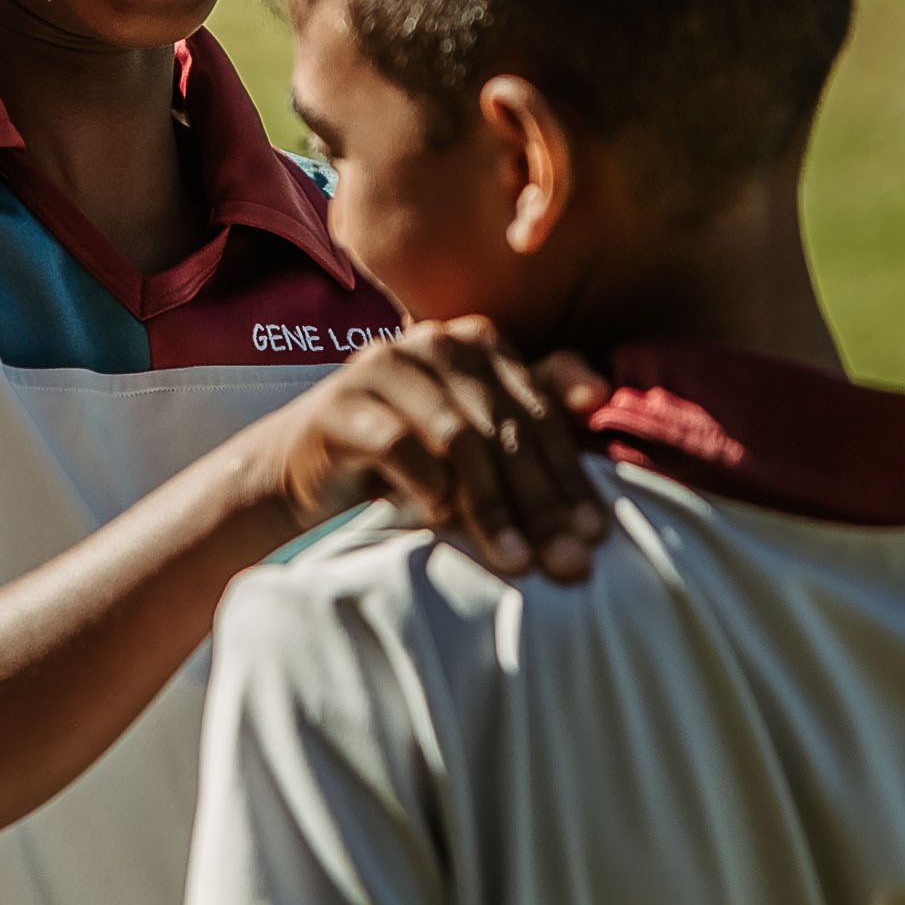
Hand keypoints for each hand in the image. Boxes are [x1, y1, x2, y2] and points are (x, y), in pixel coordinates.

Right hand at [270, 316, 613, 582]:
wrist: (304, 470)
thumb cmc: (407, 457)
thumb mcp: (476, 435)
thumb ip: (532, 411)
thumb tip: (600, 394)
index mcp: (476, 341)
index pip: (540, 411)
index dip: (570, 476)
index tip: (595, 536)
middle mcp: (432, 341)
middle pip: (504, 429)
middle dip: (540, 503)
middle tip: (568, 563)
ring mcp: (382, 366)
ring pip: (458, 437)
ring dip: (492, 506)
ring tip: (515, 561)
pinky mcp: (340, 403)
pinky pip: (398, 445)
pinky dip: (428, 487)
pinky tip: (442, 521)